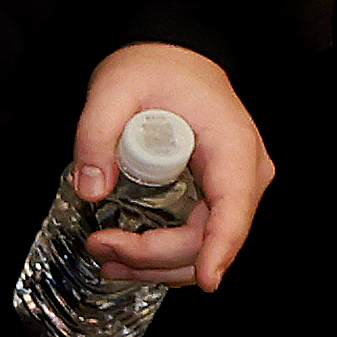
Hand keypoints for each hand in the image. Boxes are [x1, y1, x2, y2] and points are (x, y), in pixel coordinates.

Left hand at [67, 41, 269, 287]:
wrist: (172, 57)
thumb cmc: (153, 68)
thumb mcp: (113, 88)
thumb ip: (96, 135)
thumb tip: (91, 191)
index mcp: (232, 146)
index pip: (234, 208)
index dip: (219, 248)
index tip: (207, 279)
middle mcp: (244, 175)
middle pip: (211, 237)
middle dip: (156, 256)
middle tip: (100, 247)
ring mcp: (233, 189)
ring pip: (203, 247)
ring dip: (156, 263)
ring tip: (104, 258)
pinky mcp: (215, 197)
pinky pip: (196, 237)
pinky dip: (162, 252)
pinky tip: (124, 254)